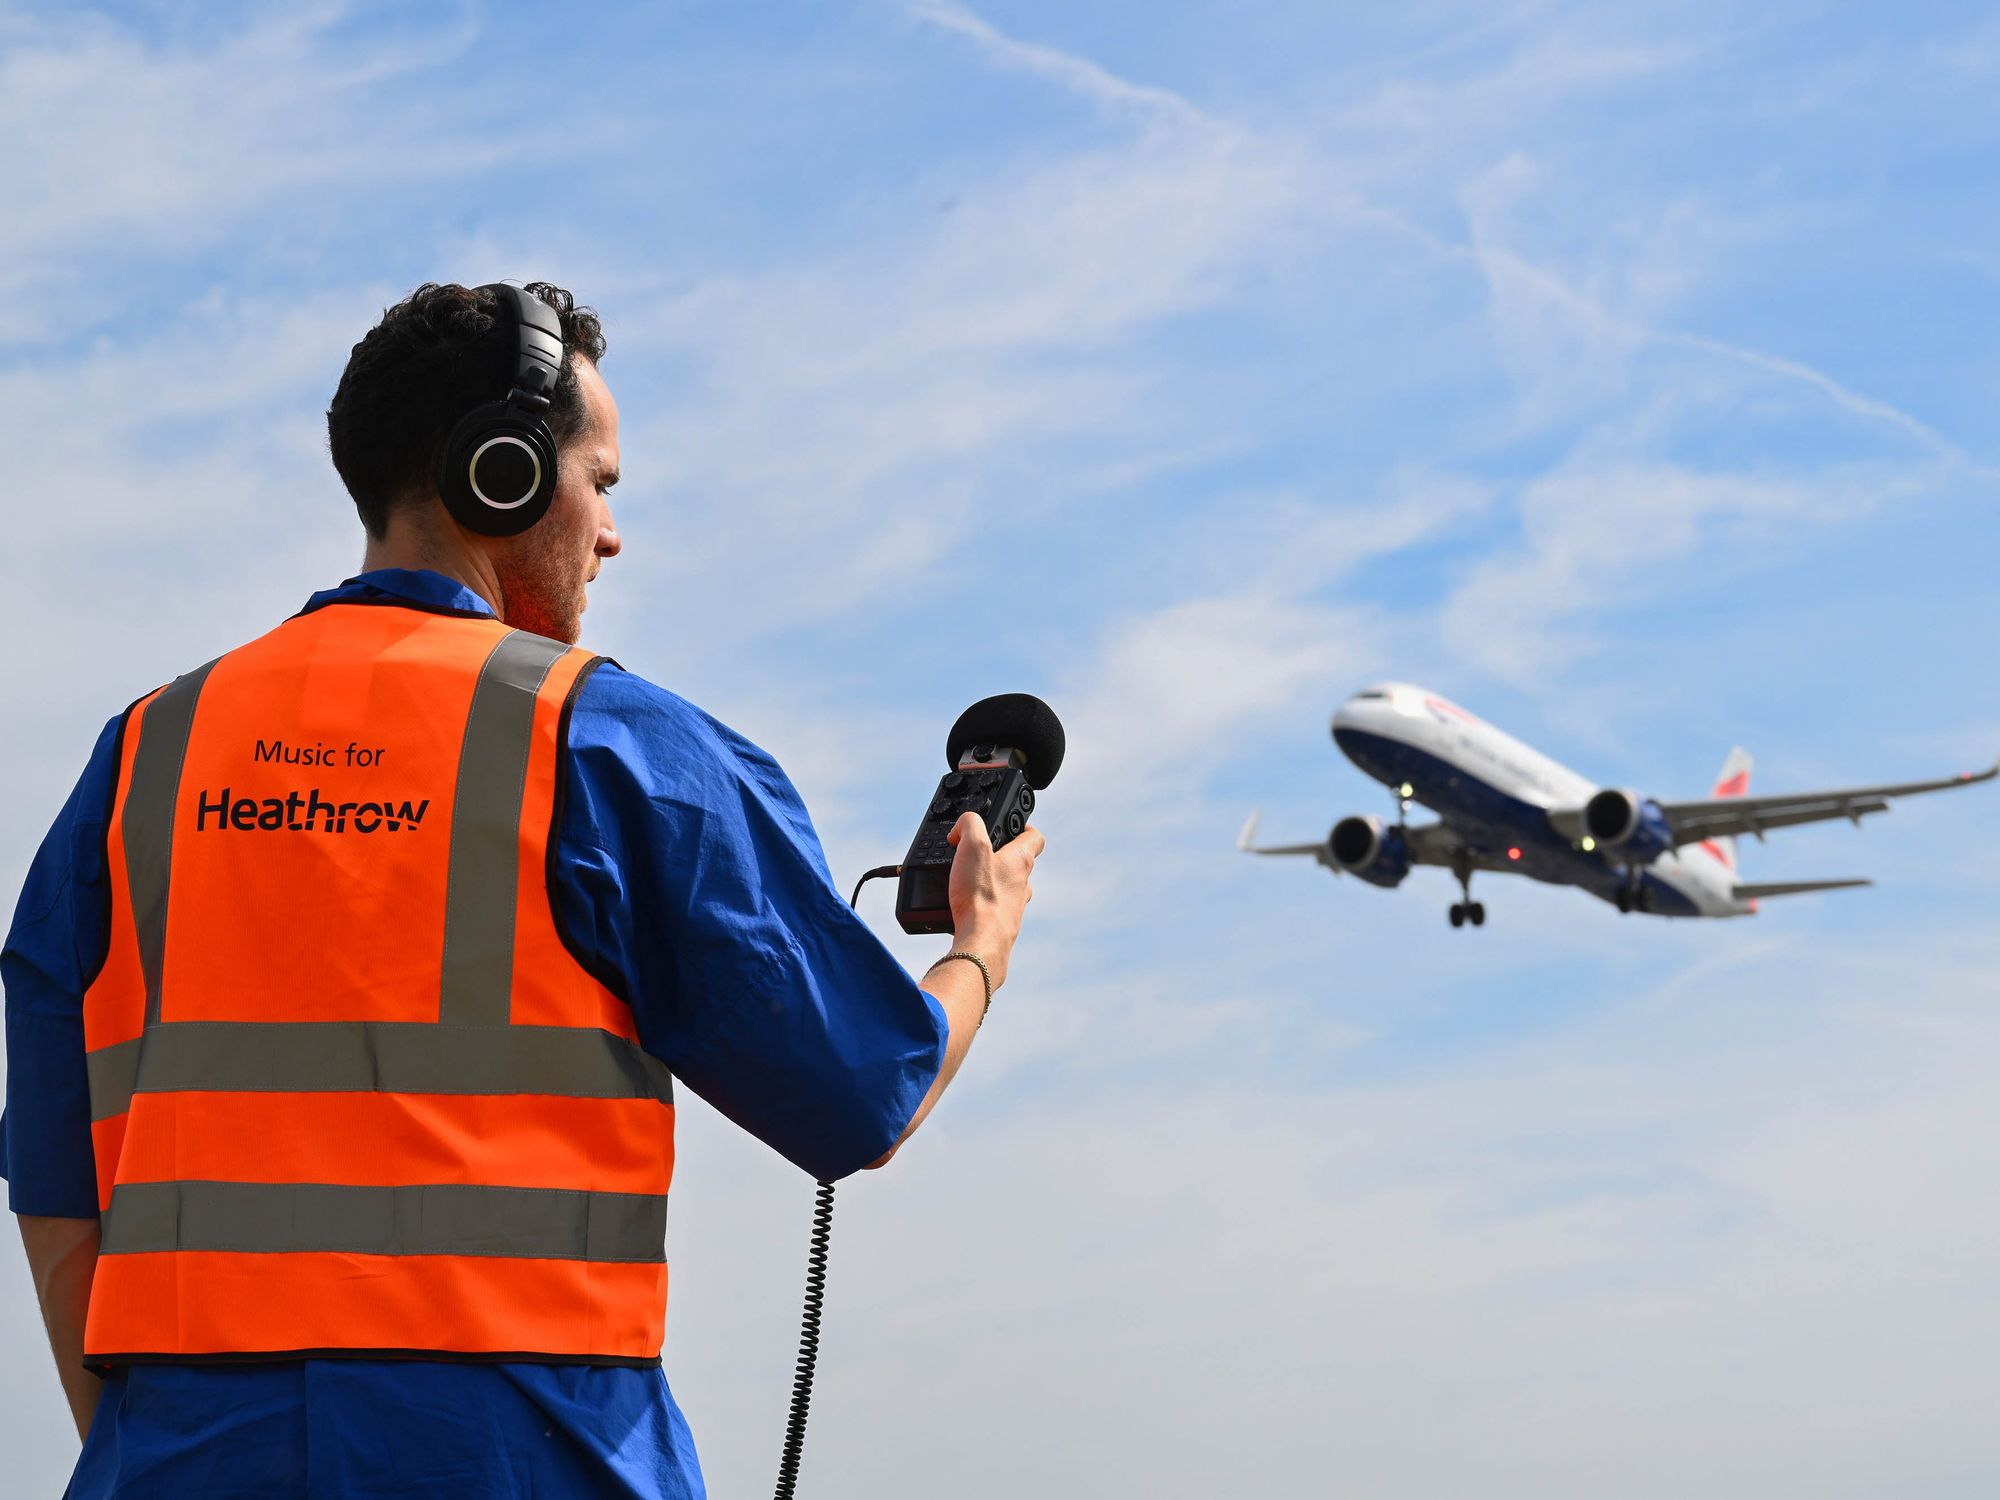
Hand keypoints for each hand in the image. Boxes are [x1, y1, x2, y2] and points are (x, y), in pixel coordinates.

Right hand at [945, 811, 1042, 990]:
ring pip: (1008, 887)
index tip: (1011, 825)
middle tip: (979, 852)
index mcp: (1020, 860)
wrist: (981, 941)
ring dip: (993, 881)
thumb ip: (969, 824)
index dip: (1024, 827)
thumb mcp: (972, 846)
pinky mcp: (1001, 924)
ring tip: (969, 878)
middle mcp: (1022, 883)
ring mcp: (1014, 906)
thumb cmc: (981, 896)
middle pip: (1019, 863)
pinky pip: (995, 908)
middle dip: (1000, 855)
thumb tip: (962, 826)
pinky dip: (983, 903)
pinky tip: (965, 903)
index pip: (1035, 837)